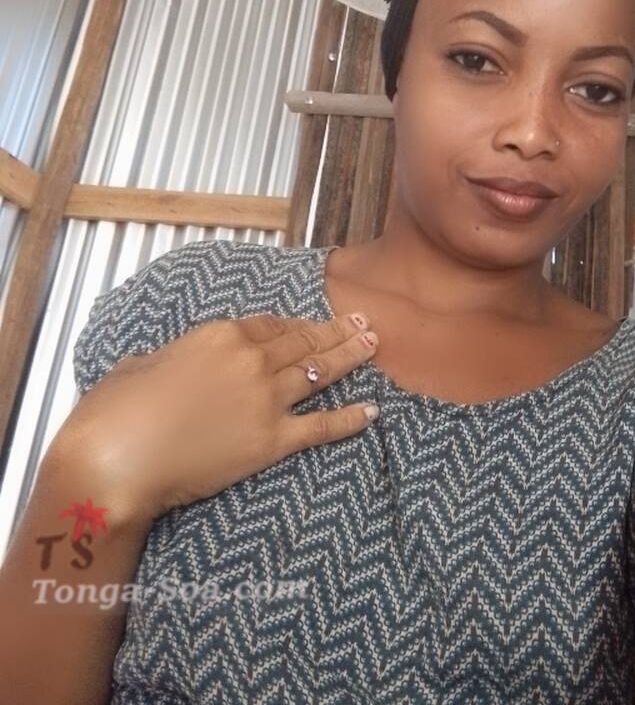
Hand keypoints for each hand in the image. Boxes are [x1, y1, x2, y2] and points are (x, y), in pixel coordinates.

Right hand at [53, 312, 379, 523]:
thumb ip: (166, 359)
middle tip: (362, 323)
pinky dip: (351, 418)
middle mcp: (251, 359)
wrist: (117, 458)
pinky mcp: (273, 439)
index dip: (295, 323)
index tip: (311, 322)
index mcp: (219, 334)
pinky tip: (373, 411)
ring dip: (351, 357)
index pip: (270, 324)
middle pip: (303, 340)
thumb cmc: (115, 412)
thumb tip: (166, 364)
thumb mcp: (137, 365)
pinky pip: (322, 425)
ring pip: (320, 371)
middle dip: (335, 331)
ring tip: (374, 345)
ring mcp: (266, 398)